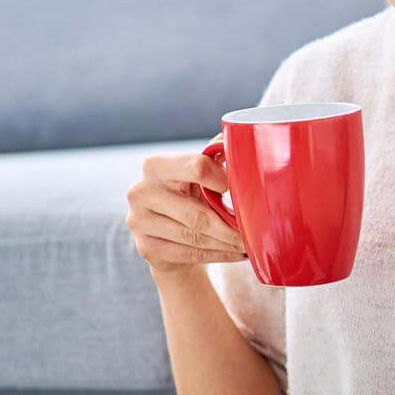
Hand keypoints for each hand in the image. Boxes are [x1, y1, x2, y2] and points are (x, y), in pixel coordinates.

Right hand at [124, 134, 248, 274]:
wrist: (163, 231)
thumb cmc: (187, 194)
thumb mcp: (197, 173)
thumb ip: (215, 156)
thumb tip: (239, 139)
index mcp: (156, 165)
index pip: (198, 168)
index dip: (225, 179)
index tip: (246, 191)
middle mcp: (141, 191)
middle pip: (198, 214)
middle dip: (232, 227)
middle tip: (255, 233)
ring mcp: (139, 221)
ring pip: (195, 237)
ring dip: (227, 244)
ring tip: (249, 244)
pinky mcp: (145, 247)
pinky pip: (189, 254)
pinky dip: (217, 255)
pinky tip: (234, 253)